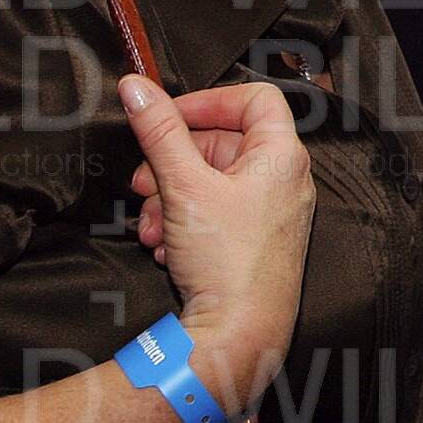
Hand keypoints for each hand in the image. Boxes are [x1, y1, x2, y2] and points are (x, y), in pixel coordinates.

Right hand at [117, 73, 312, 410]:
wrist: (238, 334)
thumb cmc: (226, 263)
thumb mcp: (182, 185)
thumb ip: (158, 131)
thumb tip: (137, 88)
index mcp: (281, 156)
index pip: (254, 99)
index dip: (209, 100)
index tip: (169, 115)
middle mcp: (285, 180)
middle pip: (224, 143)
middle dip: (174, 160)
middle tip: (143, 179)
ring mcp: (272, 213)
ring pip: (212, 183)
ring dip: (171, 197)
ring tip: (151, 223)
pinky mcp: (255, 241)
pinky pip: (216, 214)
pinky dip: (184, 222)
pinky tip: (164, 245)